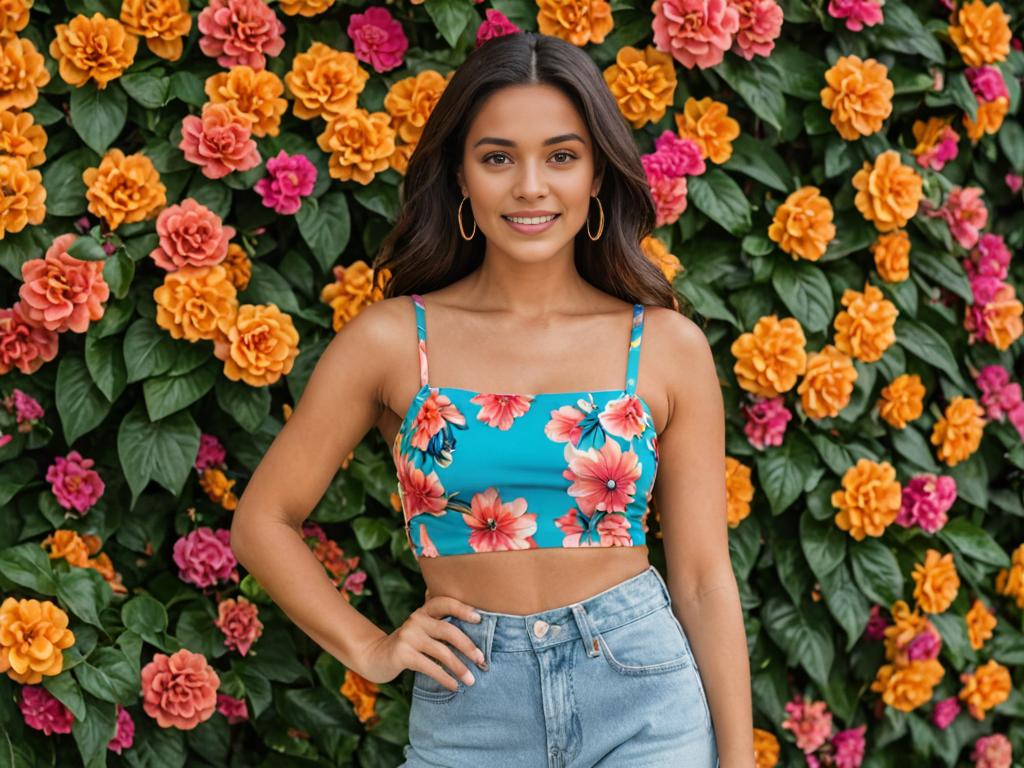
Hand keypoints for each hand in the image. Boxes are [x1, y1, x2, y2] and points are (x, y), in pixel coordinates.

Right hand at [354, 595, 486, 690]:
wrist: (375, 656)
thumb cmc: (408, 645)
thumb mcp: (422, 631)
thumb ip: (440, 628)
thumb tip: (474, 643)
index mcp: (423, 612)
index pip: (444, 603)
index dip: (462, 609)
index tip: (479, 619)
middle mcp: (415, 620)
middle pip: (448, 630)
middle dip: (468, 646)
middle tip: (481, 660)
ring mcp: (408, 636)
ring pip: (441, 651)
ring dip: (459, 667)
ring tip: (471, 680)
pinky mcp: (402, 654)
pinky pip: (430, 667)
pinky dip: (445, 678)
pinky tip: (454, 686)